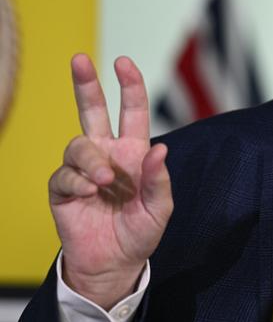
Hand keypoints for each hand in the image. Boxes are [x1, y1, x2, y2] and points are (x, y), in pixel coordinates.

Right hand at [49, 54, 172, 309]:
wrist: (115, 262)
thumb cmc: (141, 231)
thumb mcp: (160, 208)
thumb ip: (159, 179)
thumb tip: (160, 148)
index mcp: (133, 152)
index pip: (132, 111)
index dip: (129, 86)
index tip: (123, 62)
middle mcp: (107, 154)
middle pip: (92, 110)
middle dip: (85, 84)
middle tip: (80, 59)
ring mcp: (84, 170)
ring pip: (77, 144)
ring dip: (91, 161)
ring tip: (103, 182)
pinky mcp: (64, 189)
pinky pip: (64, 175)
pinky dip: (77, 182)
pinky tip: (90, 194)